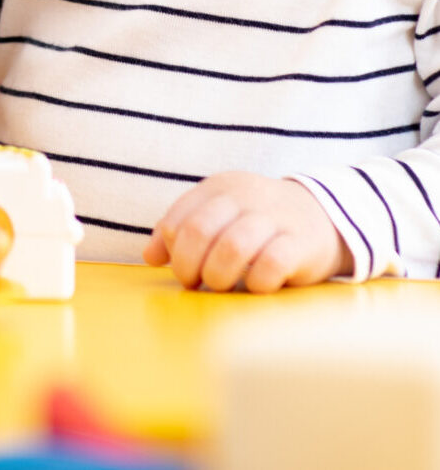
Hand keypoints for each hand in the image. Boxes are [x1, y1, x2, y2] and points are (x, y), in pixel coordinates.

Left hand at [145, 172, 351, 291]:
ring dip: (218, 275)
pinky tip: (255, 286)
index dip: (173, 249)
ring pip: (233, 247)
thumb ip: (184, 231)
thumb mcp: (219, 216)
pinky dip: (256, 281)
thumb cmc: (258, 221)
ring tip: (220, 286)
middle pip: (200, 230)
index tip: (180, 268)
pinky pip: (272, 264)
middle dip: (189, 264)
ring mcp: (275, 218)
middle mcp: (244, 197)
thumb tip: (149, 257)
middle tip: (194, 282)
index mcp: (219, 187)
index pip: (180, 216)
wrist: (323, 216)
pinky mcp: (301, 243)